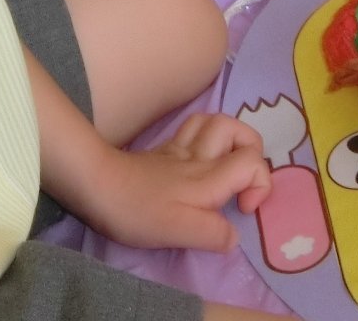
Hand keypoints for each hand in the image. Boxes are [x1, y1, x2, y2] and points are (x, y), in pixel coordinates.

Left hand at [75, 114, 271, 251]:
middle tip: (243, 180)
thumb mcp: (180, 231)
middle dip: (251, 149)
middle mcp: (199, 158)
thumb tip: (234, 235)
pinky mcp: (163, 152)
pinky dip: (204, 134)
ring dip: (229, 136)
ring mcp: (179, 151)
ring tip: (228, 164)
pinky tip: (201, 155)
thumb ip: (214, 233)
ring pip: (214, 121)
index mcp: (209, 178)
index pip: (252, 162)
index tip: (242, 209)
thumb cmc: (139, 210)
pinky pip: (192, 128)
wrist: (96, 186)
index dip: (260, 184)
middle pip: (238, 129)